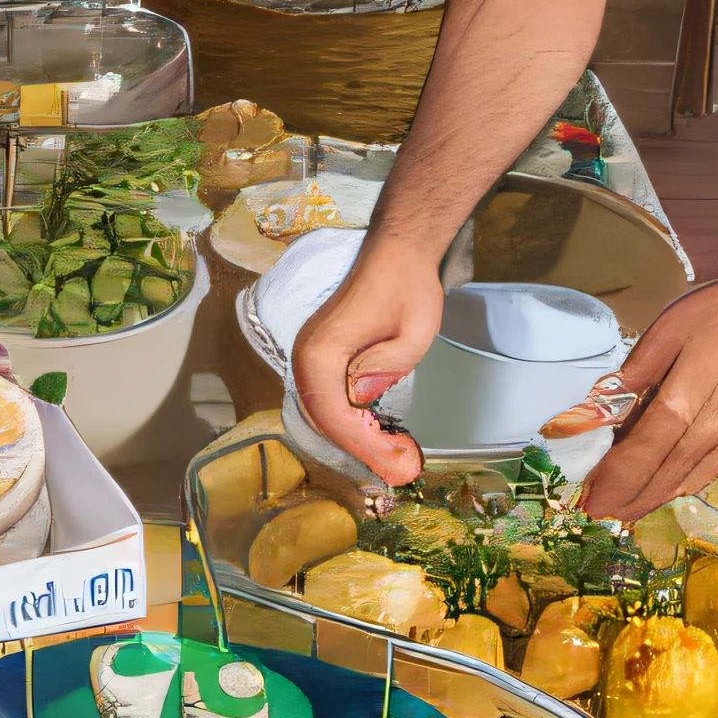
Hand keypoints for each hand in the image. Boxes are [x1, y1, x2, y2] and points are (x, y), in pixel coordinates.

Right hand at [291, 235, 444, 485]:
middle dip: (361, 448)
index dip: (365, 446)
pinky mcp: (320, 354)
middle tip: (399, 467)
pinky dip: (347, 419)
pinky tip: (374, 430)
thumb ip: (384, 370)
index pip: (334, 414)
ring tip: (391, 454)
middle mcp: (306, 354)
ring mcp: (309, 353)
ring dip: (354, 437)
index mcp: (322, 350)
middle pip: (324, 418)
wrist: (397, 250)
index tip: (396, 465)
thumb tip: (360, 400)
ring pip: (323, 410)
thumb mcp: (411, 335)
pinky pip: (326, 396)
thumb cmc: (408, 287)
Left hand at [581, 268, 717, 523]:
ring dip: (654, 499)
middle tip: (600, 514)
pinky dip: (685, 486)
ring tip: (627, 510)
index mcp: (683, 402)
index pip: (639, 455)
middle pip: (661, 477)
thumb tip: (604, 406)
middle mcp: (709, 430)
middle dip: (627, 500)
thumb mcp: (668, 330)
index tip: (589, 499)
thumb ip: (636, 373)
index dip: (613, 481)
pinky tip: (669, 489)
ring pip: (687, 481)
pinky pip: (712, 471)